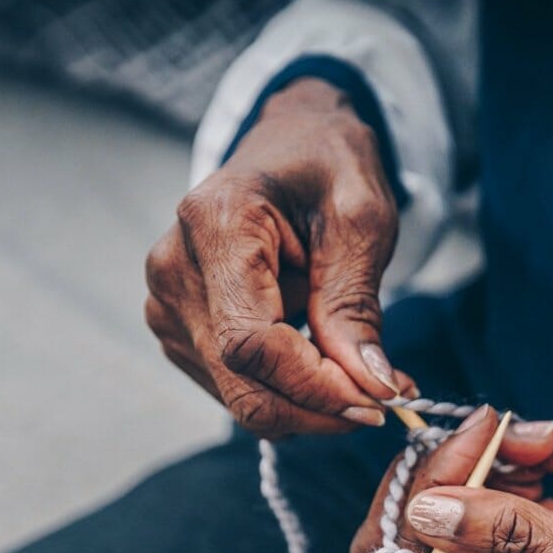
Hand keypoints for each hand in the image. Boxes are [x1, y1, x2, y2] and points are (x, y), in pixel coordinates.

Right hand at [145, 77, 406, 436]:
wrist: (291, 143)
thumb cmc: (327, 165)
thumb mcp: (361, 218)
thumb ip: (355, 304)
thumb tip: (371, 385)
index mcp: (214, 225)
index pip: (251, 344)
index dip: (315, 387)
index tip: (380, 400)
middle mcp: (174, 269)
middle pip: (241, 383)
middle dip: (319, 409)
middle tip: (385, 400)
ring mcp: (168, 304)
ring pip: (241, 397)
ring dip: (310, 402)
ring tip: (362, 367)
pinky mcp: (179, 329)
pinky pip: (237, 387)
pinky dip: (291, 391)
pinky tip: (326, 360)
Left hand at [363, 409, 552, 552]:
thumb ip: (511, 535)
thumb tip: (426, 511)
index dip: (434, 486)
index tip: (485, 436)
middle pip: (431, 521)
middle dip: (473, 462)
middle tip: (530, 433)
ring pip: (470, 494)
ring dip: (513, 452)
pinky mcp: (545, 544)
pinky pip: (509, 490)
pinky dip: (538, 459)